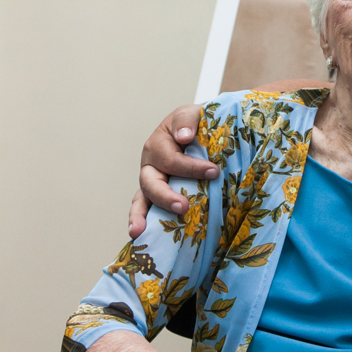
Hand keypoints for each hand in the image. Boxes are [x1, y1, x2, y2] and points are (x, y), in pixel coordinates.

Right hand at [129, 104, 215, 238]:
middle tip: (183, 207)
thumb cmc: (196, 124)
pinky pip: (146, 209)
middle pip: (151, 183)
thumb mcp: (192, 114)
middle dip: (165, 197)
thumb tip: (184, 136)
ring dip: (139, 216)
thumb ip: (187, 120)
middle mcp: (150, 165)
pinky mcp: (157, 196)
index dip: (191, 168)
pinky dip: (142, 222)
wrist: (199, 131)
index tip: (213, 172)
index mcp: (158, 145)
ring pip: (141, 200)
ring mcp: (151, 182)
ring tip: (137, 231)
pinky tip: (140, 237)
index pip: (172, 160)